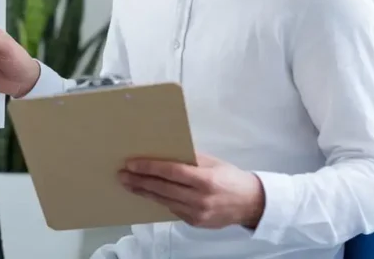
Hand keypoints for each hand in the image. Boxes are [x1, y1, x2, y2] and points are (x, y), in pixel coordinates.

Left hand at [118, 151, 264, 229]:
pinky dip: (160, 200)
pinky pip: (172, 209)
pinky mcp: (195, 223)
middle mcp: (200, 199)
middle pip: (163, 189)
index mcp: (206, 180)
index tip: (131, 164)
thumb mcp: (213, 162)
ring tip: (129, 184)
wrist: (251, 204)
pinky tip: (148, 193)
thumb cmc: (231, 178)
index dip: (149, 167)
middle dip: (139, 181)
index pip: (171, 172)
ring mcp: (197, 213)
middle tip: (122, 175)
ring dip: (144, 192)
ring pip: (163, 201)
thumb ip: (190, 159)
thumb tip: (164, 151)